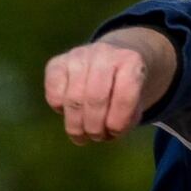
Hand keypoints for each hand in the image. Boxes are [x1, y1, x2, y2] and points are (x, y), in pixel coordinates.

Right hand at [43, 29, 173, 144]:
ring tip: (81, 135)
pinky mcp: (56, 63)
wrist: (110, 60)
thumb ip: (126, 119)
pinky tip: (68, 112)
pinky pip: (54, 94)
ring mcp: (78, 56)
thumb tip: (105, 132)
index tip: (115, 132)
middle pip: (95, 98)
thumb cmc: (123, 89)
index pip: (125, 95)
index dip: (118, 121)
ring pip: (73, 99)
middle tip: (95, 137)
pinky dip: (59, 110)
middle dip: (94, 126)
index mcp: (130, 61)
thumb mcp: (135, 102)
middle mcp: (104, 53)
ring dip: (76, 125)